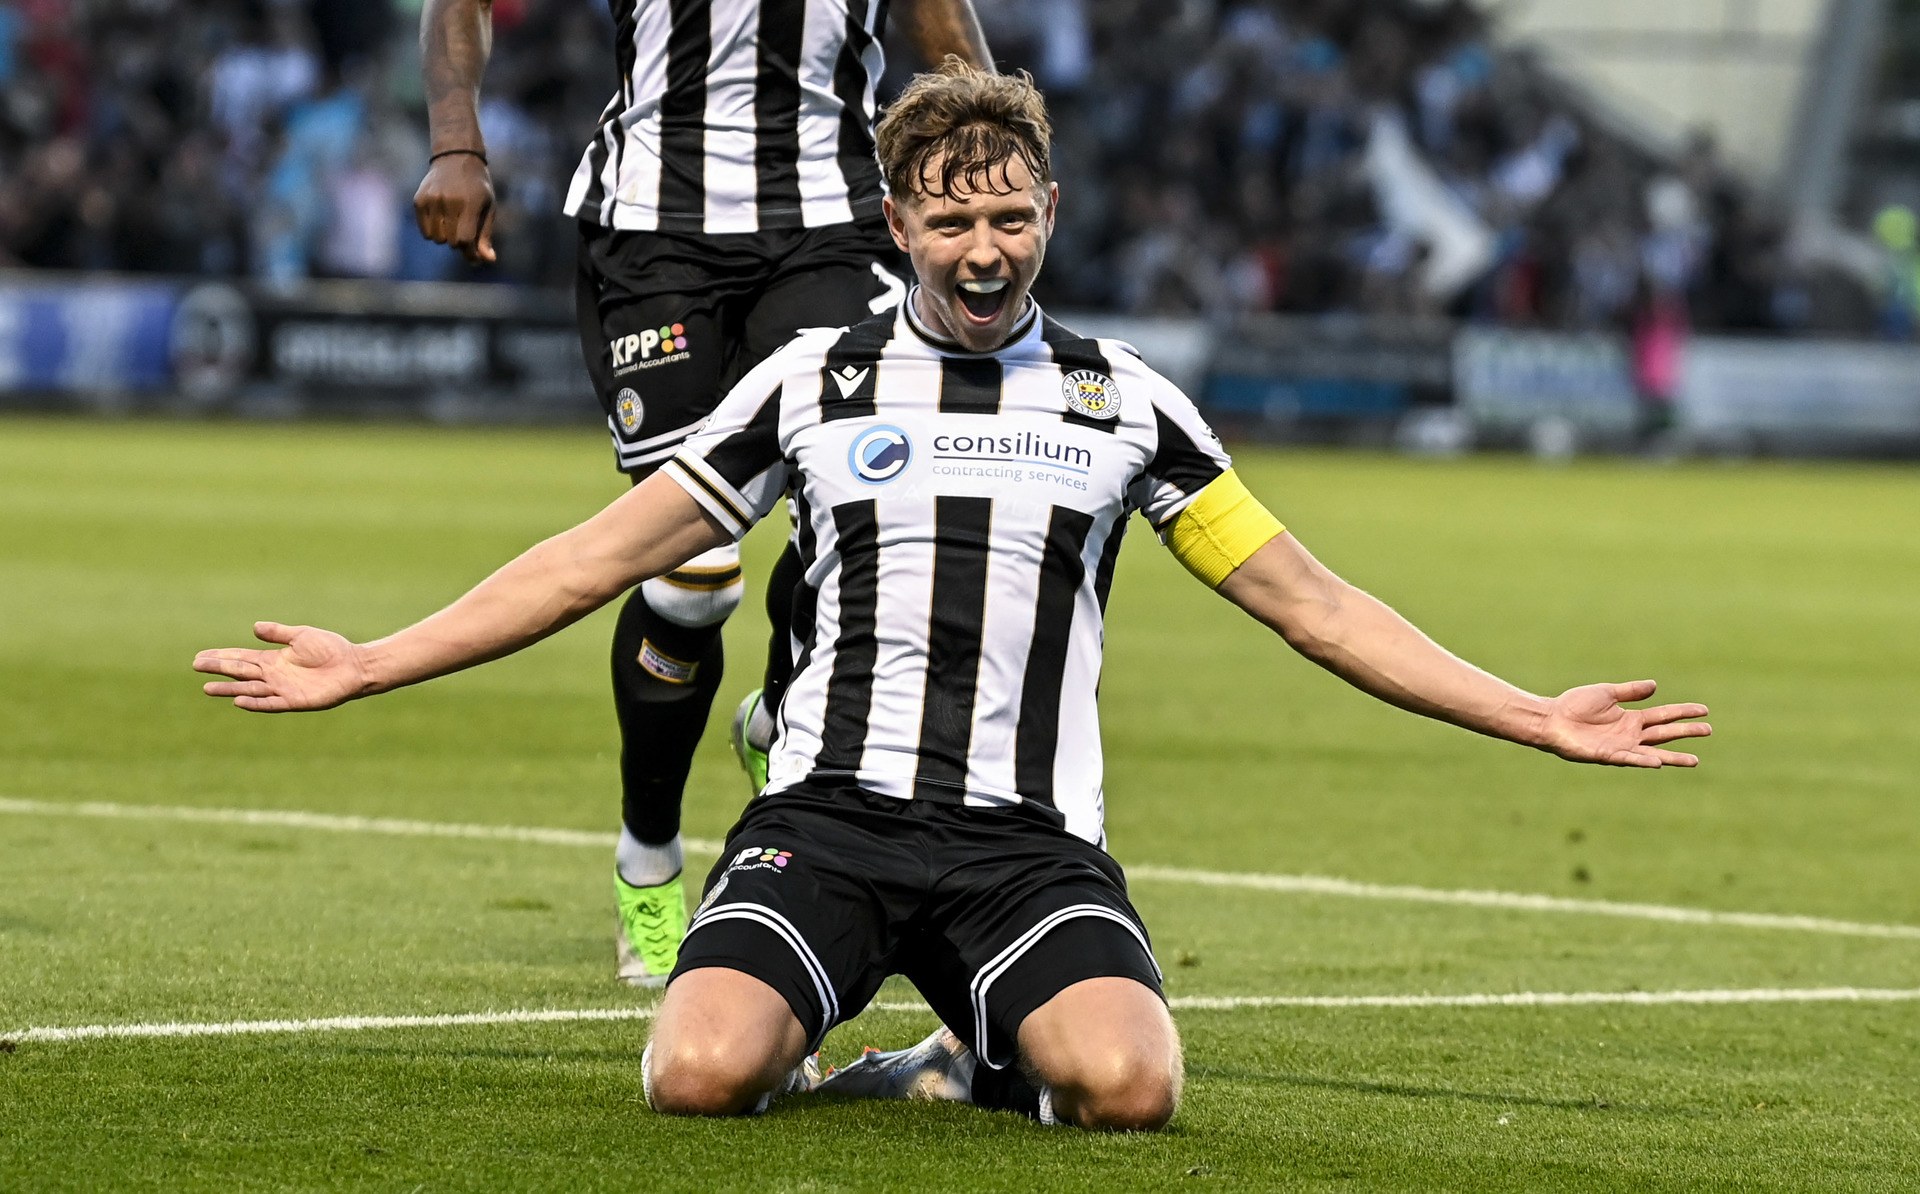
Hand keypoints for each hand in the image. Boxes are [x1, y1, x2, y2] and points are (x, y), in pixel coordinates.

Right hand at [193, 622, 371, 712]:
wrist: (354, 665)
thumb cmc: (331, 649)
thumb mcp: (301, 635)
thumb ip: (278, 633)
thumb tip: (254, 627)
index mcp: (274, 659)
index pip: (241, 657)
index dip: (222, 656)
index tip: (200, 655)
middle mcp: (274, 675)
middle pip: (240, 672)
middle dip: (219, 669)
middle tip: (196, 666)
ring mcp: (282, 689)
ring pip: (249, 689)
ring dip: (229, 689)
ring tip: (208, 688)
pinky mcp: (294, 701)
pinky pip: (270, 703)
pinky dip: (255, 703)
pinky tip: (238, 700)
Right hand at [413, 152, 495, 263]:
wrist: (456, 156)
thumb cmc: (477, 186)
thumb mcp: (488, 208)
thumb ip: (485, 235)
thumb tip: (487, 261)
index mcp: (468, 203)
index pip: (464, 240)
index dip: (469, 251)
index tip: (474, 253)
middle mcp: (448, 201)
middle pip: (450, 241)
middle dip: (459, 242)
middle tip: (464, 229)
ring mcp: (431, 200)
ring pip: (436, 239)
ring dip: (445, 237)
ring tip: (452, 222)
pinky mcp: (418, 200)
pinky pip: (425, 231)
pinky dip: (433, 231)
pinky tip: (441, 218)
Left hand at [1539, 680, 1709, 767]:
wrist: (1551, 719)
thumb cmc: (1574, 706)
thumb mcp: (1606, 693)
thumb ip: (1630, 692)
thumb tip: (1655, 686)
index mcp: (1632, 719)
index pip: (1664, 715)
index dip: (1683, 712)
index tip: (1704, 710)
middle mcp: (1630, 735)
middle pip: (1664, 733)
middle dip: (1686, 732)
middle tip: (1709, 730)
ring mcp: (1621, 747)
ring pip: (1653, 752)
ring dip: (1673, 757)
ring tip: (1694, 760)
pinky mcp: (1607, 755)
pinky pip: (1629, 759)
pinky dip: (1643, 760)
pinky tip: (1658, 762)